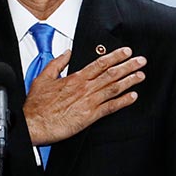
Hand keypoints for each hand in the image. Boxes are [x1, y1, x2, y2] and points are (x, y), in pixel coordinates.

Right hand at [24, 47, 145, 145]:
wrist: (35, 124)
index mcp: (75, 78)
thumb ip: (57, 63)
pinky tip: (132, 97)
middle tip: (141, 61)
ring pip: (114, 88)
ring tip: (141, 76)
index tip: (126, 52)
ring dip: (129, 81)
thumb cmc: (37, 105)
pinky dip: (123, 102)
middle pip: (111, 74)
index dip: (115, 56)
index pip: (99, 63)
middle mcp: (84, 88)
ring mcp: (88, 102)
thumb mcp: (43, 77)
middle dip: (128, 66)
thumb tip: (67, 53)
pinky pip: (110, 107)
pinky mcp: (89, 116)